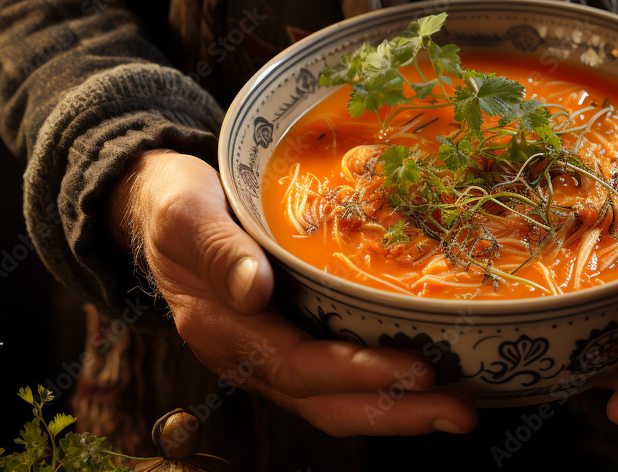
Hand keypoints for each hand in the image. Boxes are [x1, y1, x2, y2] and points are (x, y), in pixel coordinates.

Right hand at [109, 149, 477, 436]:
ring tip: (456, 409)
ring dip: (395, 411)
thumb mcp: (186, 214)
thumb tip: (253, 289)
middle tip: (459, 413)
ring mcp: (269, 354)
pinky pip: (335, 380)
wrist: (158, 206)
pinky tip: (425, 381)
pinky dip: (380, 389)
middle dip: (394, 413)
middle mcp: (247, 355)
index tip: (417, 370)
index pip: (298, 366)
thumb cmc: (175, 204)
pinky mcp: (288, 342)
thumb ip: (217, 250)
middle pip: (324, 403)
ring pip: (333, 401)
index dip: (358, 373)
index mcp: (222, 329)